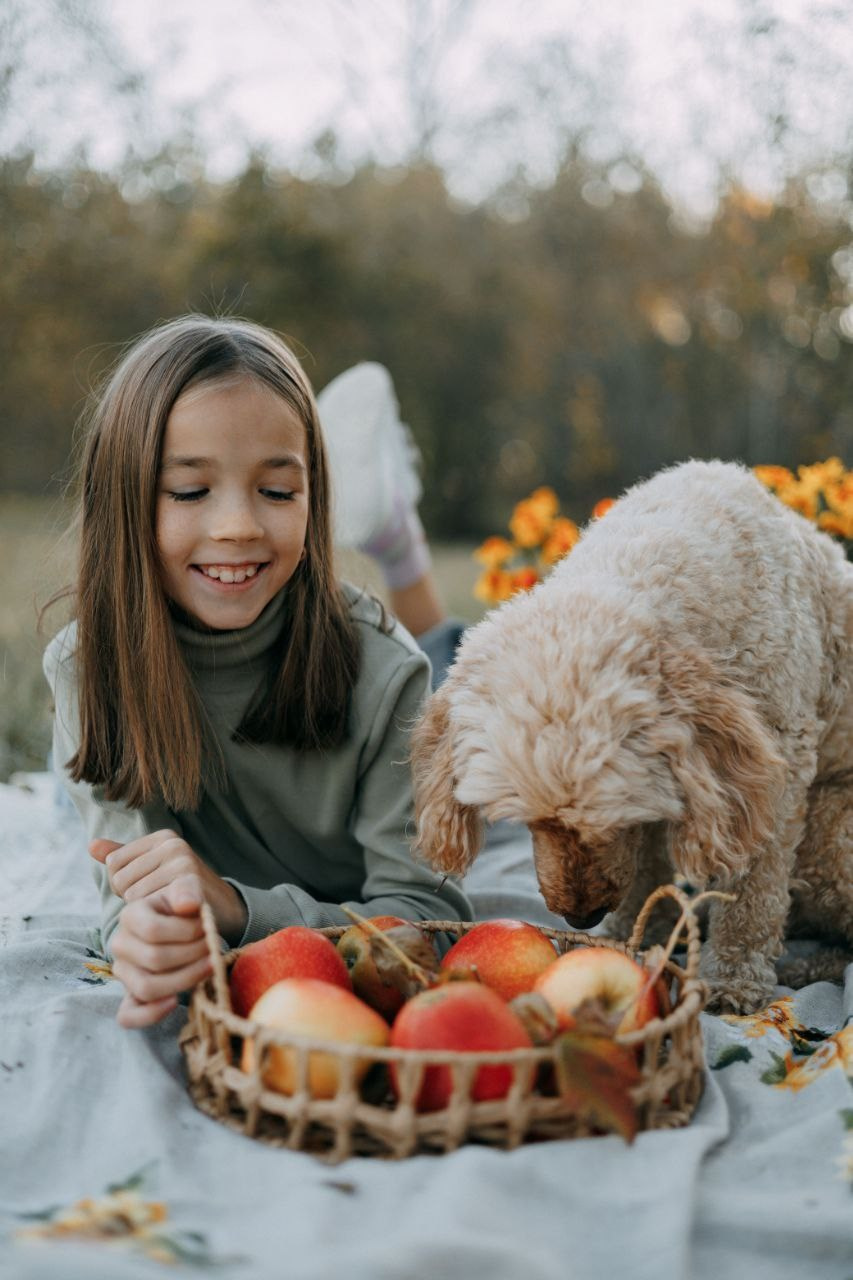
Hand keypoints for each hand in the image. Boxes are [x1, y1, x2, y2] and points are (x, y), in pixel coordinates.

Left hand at [89, 830, 246, 943]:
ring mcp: (184, 864)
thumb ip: (124, 857)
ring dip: (149, 912)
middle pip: (122, 881)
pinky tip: (181, 911)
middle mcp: (173, 845)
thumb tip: (91, 845)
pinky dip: (168, 908)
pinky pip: (158, 901)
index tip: (152, 889)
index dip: (125, 885)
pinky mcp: (193, 885)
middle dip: (136, 900)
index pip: (114, 863)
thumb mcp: (153, 870)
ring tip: (170, 910)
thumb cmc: (180, 892)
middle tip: (162, 903)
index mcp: (162, 837)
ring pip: (135, 898)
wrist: (224, 912)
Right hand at [110, 875, 211, 1027]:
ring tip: (208, 967)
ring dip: (185, 980)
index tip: (207, 928)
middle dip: (193, 955)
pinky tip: (175, 1002)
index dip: (186, 932)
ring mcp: (123, 972)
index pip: (153, 930)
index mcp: (130, 915)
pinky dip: (151, 1014)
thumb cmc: (188, 910)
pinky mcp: (130, 996)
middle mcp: (120, 944)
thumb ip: (188, 889)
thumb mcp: (189, 889)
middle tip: (213, 948)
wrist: (189, 928)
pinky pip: (128, 1015)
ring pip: (146, 987)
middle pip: (154, 959)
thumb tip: (188, 904)